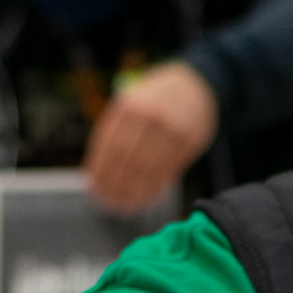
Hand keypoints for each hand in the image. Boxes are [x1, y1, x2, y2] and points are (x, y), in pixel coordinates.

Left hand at [84, 62, 218, 214]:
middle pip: (127, 161)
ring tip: (125, 207)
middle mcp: (149, 117)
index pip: (108, 146)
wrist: (197, 85)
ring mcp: (170, 130)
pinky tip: (146, 198)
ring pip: (147, 170)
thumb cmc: (157, 99)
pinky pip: (167, 171)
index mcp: (128, 107)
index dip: (100, 172)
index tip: (95, 190)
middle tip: (109, 205)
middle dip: (116, 186)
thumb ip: (117, 130)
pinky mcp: (188, 142)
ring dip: (134, 193)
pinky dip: (154, 188)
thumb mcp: (132, 103)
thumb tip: (98, 171)